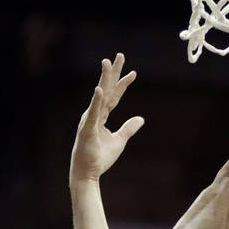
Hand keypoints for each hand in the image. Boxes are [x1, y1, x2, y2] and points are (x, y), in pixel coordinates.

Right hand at [70, 53, 143, 182]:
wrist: (88, 172)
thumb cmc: (100, 157)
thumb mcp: (119, 140)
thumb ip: (128, 128)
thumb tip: (141, 119)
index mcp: (101, 115)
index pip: (114, 95)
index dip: (123, 83)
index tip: (133, 72)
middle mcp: (94, 113)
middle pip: (106, 89)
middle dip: (113, 72)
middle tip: (120, 55)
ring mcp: (90, 119)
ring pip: (100, 96)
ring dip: (104, 79)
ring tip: (107, 63)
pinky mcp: (88, 129)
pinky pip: (94, 113)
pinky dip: (97, 101)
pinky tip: (100, 89)